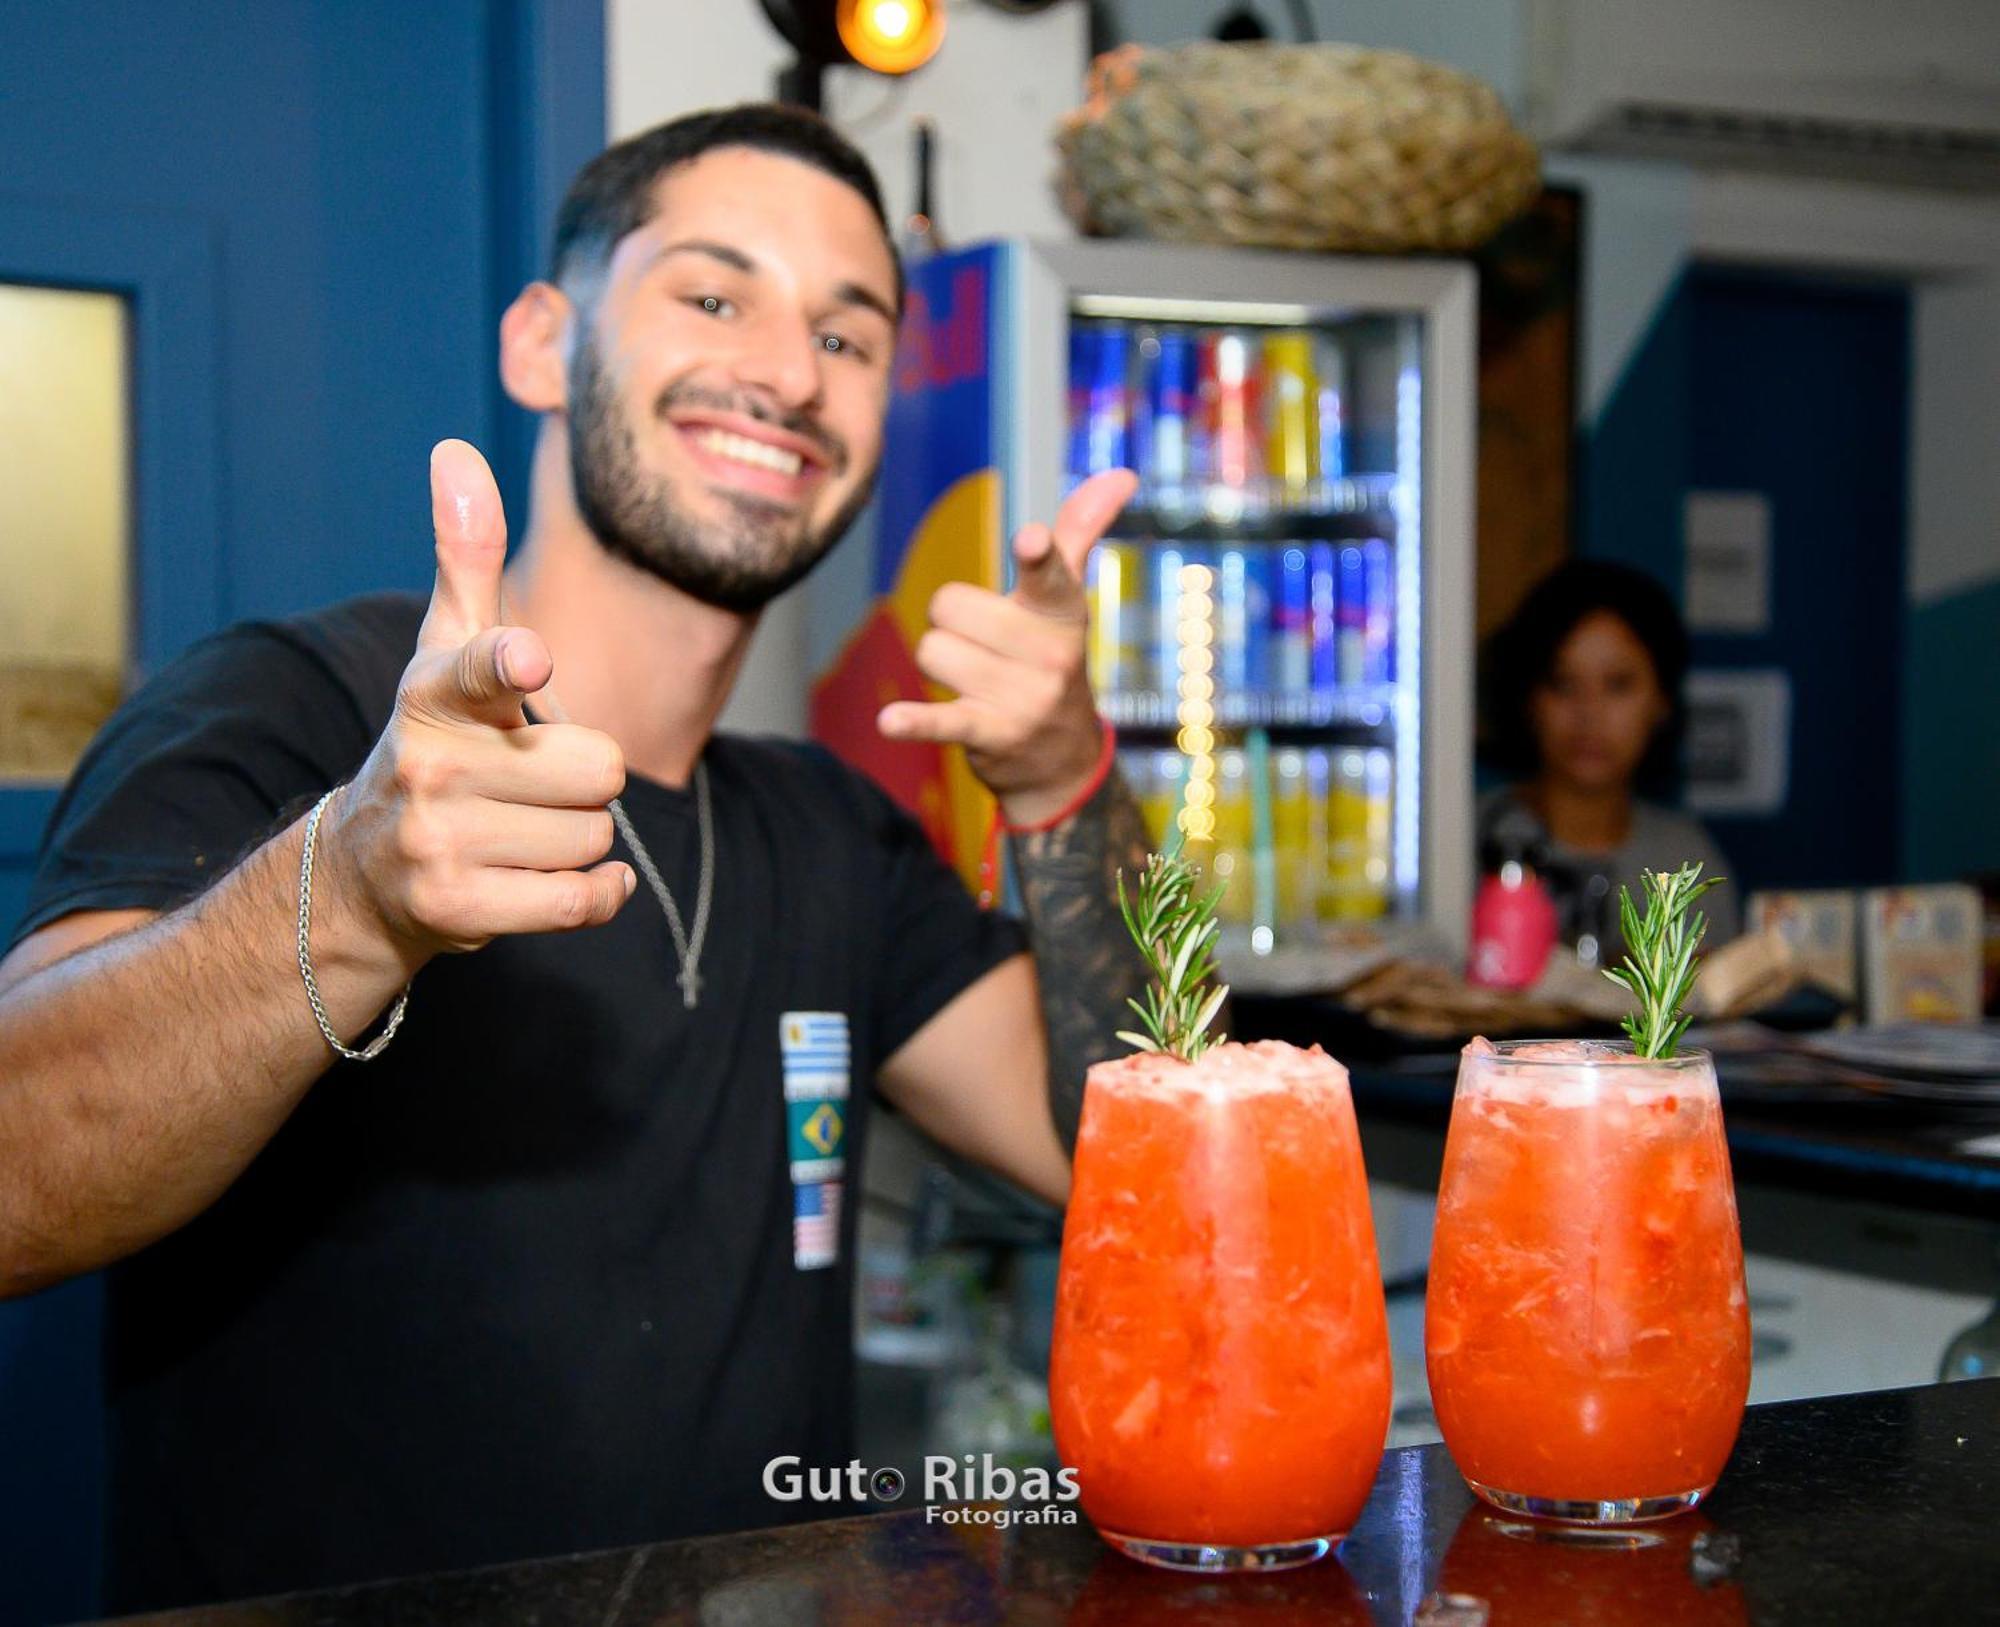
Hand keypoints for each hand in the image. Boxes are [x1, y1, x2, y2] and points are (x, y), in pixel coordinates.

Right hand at [327, 441, 634, 959]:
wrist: (366, 872)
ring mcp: (438, 843)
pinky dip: (595, 893)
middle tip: (529, 783)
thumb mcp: (444, 650)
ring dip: (579, 836)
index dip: (512, 662)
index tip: (533, 657)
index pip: (480, 668)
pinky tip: (558, 877)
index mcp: (433, 693)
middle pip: (600, 766)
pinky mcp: (460, 910)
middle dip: (586, 777)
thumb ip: (464, 556)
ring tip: (520, 830)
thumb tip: (457, 451)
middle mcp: (429, 766)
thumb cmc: (437, 741)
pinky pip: (584, 898)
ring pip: (595, 834)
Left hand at [877, 469, 1138, 827]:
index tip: (1030, 540)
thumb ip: (1081, 532)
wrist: (1061, 760)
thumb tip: (1122, 473)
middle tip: (986, 645)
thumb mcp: (1067, 599)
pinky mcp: (989, 734)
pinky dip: (915, 723)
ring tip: (976, 682)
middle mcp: (1049, 655)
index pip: (1051, 575)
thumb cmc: (1052, 657)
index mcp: (1065, 612)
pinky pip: (939, 720)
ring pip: (931, 650)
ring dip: (940, 665)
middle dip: (952, 623)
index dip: (1037, 555)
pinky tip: (890, 721)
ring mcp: (1021, 697)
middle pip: (948, 605)